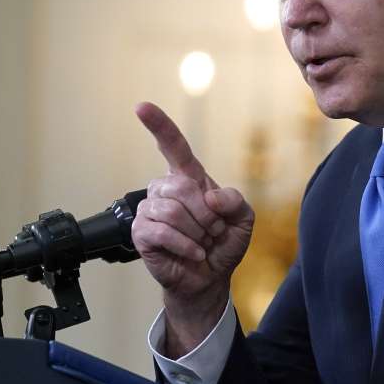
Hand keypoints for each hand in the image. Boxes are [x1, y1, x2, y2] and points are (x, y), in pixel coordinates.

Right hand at [131, 102, 253, 352]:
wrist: (211, 277)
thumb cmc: (223, 244)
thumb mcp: (243, 219)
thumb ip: (235, 200)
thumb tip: (210, 196)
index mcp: (188, 179)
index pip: (173, 146)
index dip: (159, 125)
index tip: (142, 107)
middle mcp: (164, 190)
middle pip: (181, 186)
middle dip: (206, 214)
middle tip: (213, 231)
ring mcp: (149, 211)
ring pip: (171, 210)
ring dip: (196, 231)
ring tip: (202, 243)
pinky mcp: (140, 233)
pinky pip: (162, 231)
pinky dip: (185, 244)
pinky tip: (193, 252)